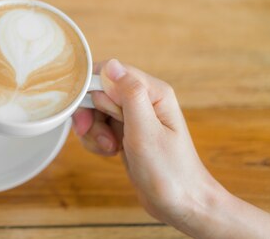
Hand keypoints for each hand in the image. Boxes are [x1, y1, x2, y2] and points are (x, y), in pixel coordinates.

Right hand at [72, 59, 219, 224]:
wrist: (181, 206)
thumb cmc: (170, 172)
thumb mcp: (145, 132)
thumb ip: (129, 95)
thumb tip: (110, 64)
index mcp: (153, 92)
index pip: (110, 72)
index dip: (92, 90)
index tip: (87, 115)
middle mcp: (143, 99)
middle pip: (99, 91)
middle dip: (91, 114)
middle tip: (95, 135)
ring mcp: (133, 116)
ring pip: (96, 110)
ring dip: (94, 130)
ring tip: (109, 148)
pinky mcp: (126, 131)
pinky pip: (99, 125)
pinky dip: (97, 139)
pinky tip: (110, 152)